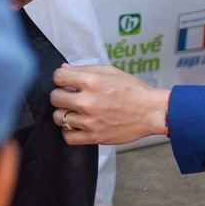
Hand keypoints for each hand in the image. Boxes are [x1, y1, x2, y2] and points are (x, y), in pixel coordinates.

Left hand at [51, 64, 169, 145]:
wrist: (150, 112)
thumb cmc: (132, 89)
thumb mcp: (110, 71)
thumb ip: (85, 69)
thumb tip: (64, 68)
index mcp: (91, 81)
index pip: (58, 76)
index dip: (60, 77)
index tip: (66, 80)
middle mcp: (87, 101)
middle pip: (54, 97)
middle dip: (61, 94)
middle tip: (71, 96)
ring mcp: (89, 121)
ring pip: (58, 117)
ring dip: (64, 113)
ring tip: (75, 111)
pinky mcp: (93, 137)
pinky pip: (68, 137)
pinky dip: (69, 131)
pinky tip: (78, 125)